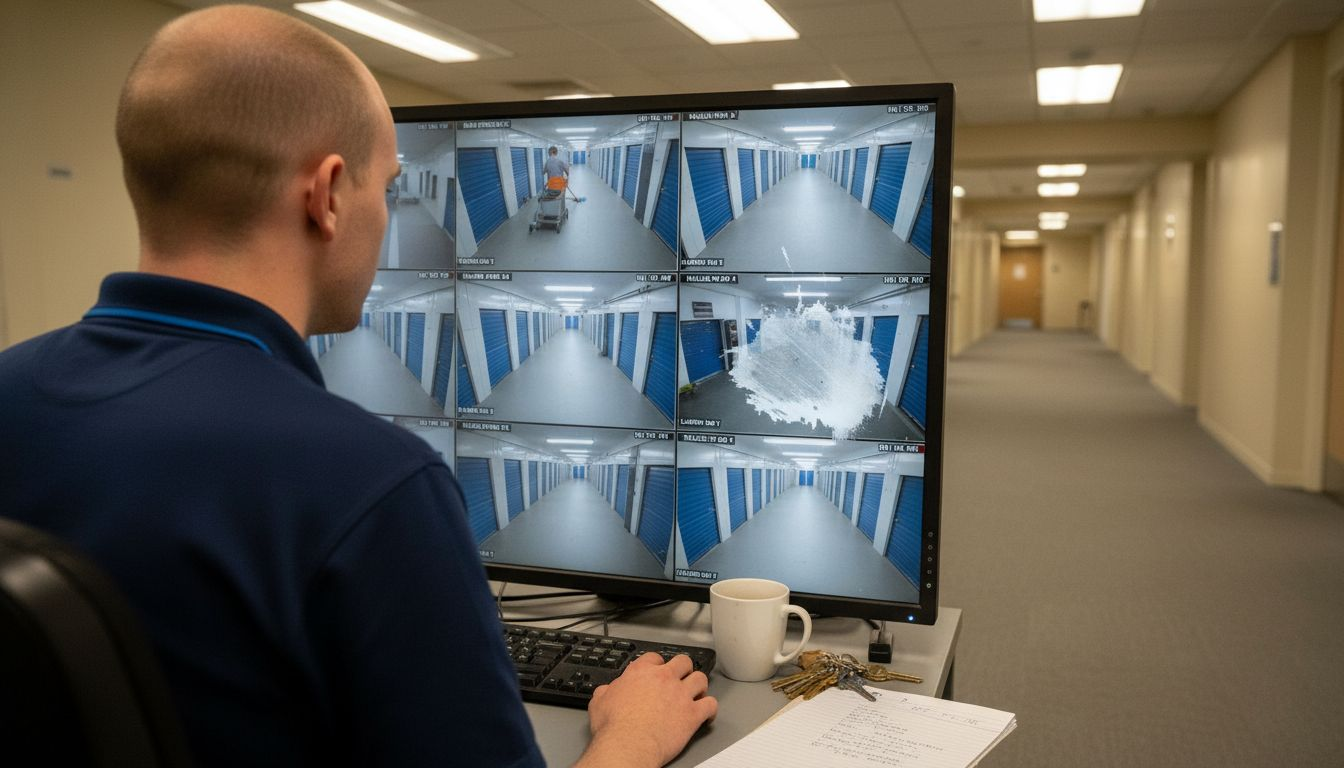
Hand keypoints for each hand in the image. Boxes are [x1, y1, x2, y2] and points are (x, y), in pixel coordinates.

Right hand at [574, 652, 717, 767]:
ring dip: (699, 685)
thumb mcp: (599, 702)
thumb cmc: (614, 727)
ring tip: (697, 692)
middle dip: (683, 669)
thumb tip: (606, 691)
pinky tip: (707, 713)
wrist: (628, 745)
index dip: (658, 664)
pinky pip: (711, 705)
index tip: (658, 670)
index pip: (655, 657)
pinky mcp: (692, 714)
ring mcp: (681, 695)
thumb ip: (606, 691)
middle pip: (683, 662)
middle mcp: (664, 679)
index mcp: (641, 672)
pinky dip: (711, 708)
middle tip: (681, 677)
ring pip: (700, 679)